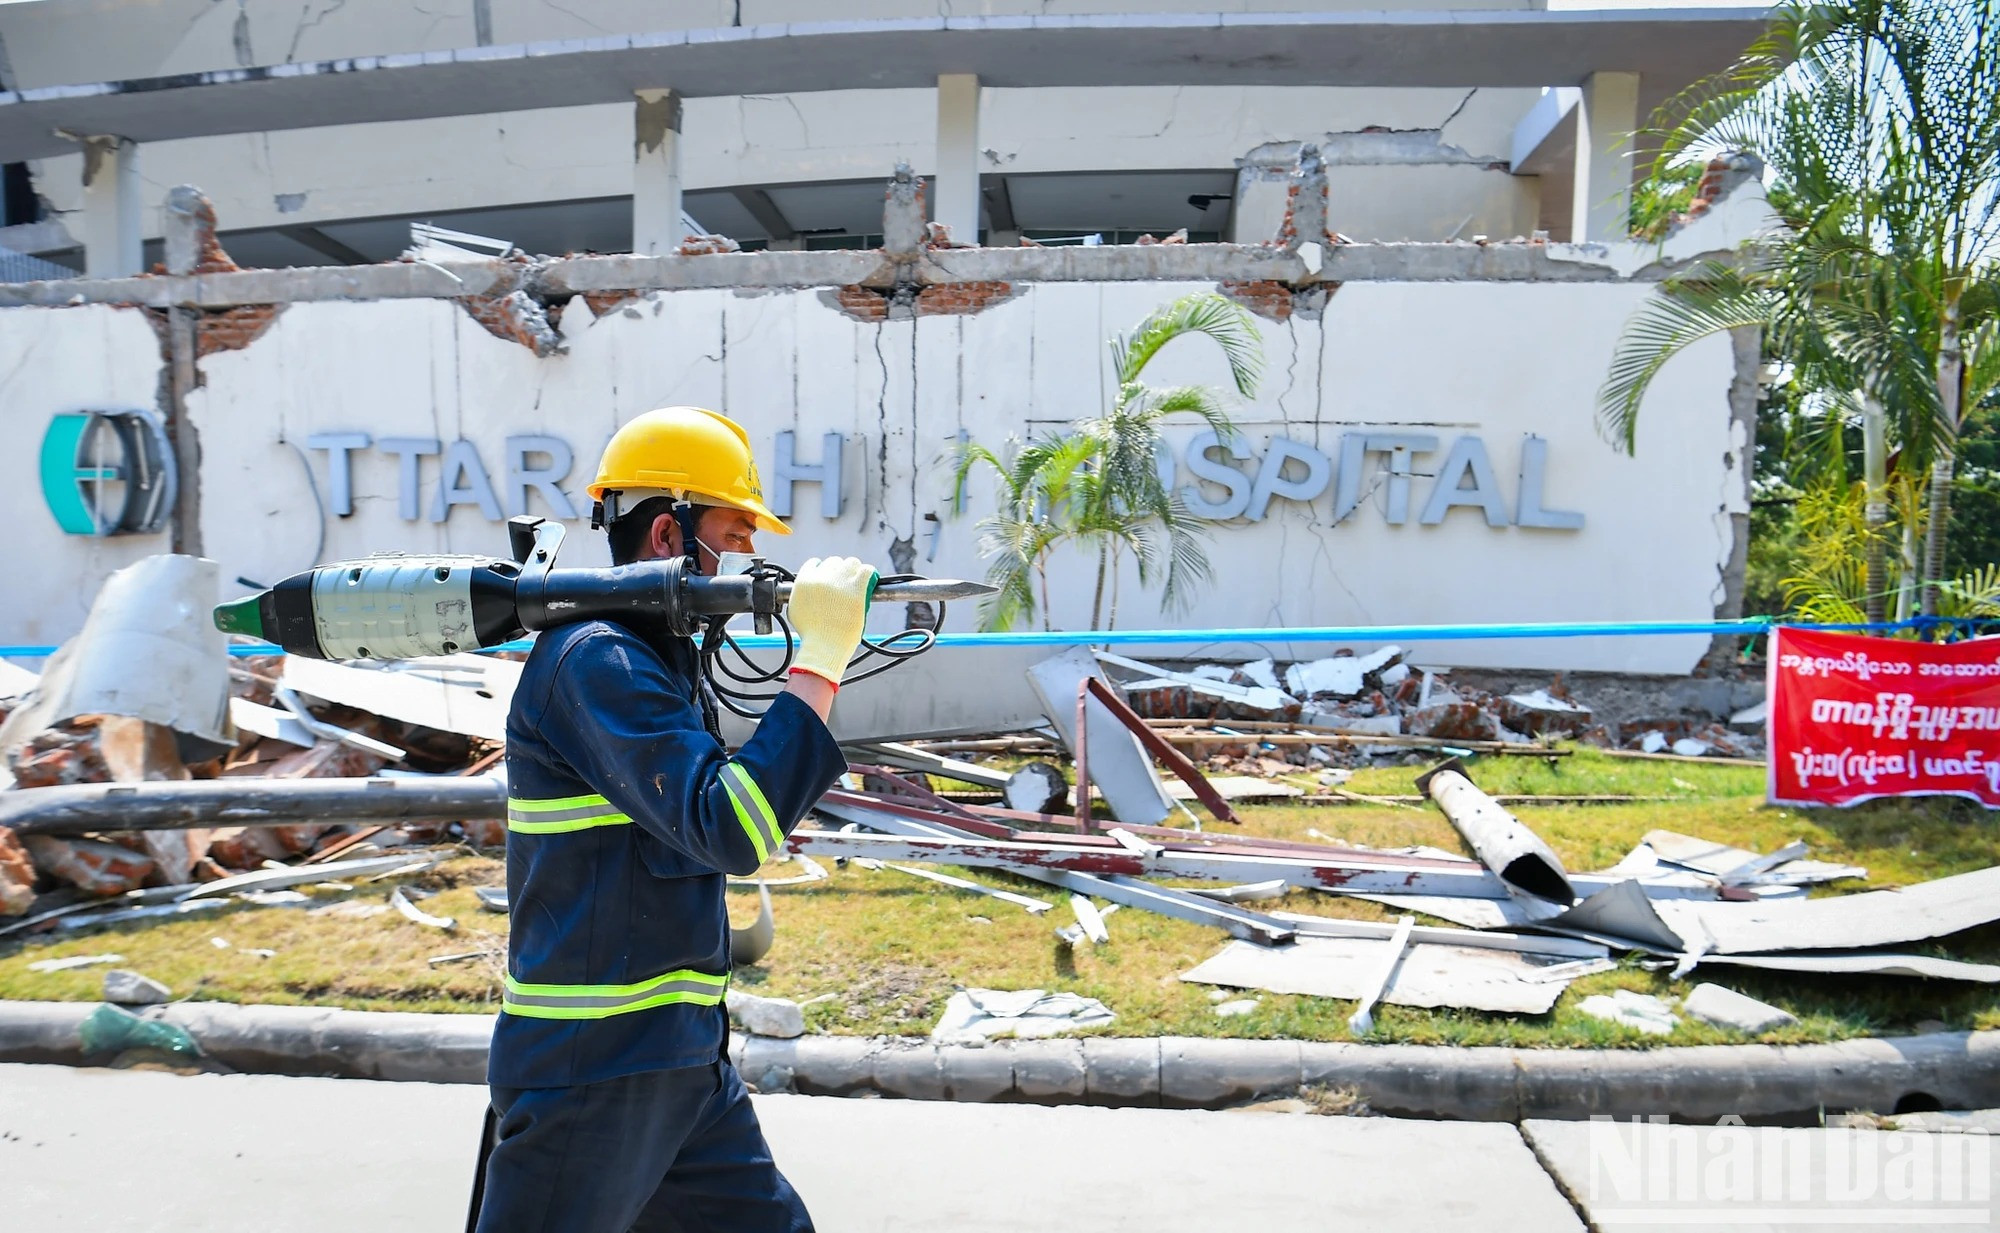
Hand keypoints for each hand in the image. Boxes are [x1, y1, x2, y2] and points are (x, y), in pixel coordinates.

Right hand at [786, 557, 876, 688]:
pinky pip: (866, 570)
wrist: (824, 646)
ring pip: (851, 563)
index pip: (815, 564)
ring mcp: (840, 581)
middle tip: (843, 585)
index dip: (822, 570)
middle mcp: (822, 577)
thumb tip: (806, 589)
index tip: (828, 577)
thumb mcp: (795, 611)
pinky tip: (869, 581)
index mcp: (804, 581)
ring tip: (856, 582)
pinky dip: (869, 574)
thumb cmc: (811, 634)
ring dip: (854, 572)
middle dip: (839, 572)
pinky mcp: (857, 588)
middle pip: (834, 563)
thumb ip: (800, 594)